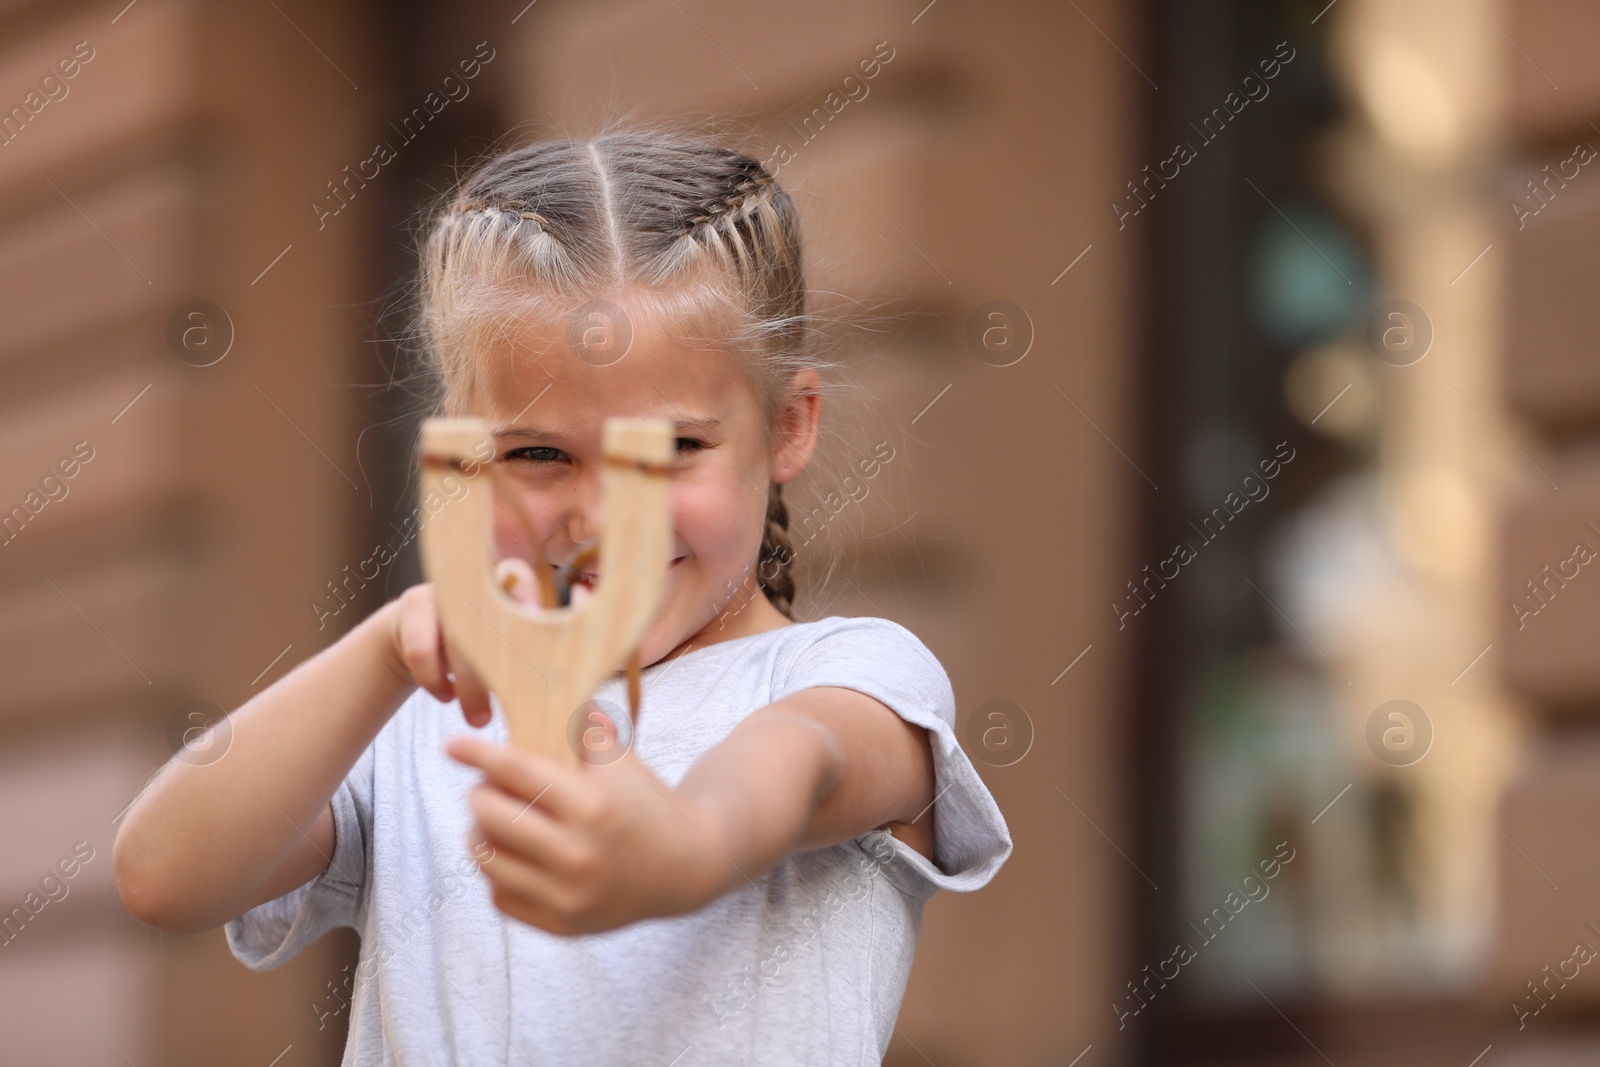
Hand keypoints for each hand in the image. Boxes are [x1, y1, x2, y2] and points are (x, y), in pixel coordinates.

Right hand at [381, 561, 560, 729]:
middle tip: (522, 712)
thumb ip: (544, 674)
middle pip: (500, 626)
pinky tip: (444, 696)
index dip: (544, 624)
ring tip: (480, 720)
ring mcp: (448, 589)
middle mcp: (482, 583)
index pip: (536, 597)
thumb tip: (585, 712)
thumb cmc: (476, 651)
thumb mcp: (510, 657)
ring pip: (462, 640)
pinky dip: (434, 680)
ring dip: (472, 687)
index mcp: (516, 589)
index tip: (550, 668)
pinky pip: (422, 648)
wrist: (415, 635)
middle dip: (508, 675)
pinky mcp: (414, 604)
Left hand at [445, 732, 737, 934]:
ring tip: (494, 819)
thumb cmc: (647, 804)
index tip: (452, 745)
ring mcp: (567, 895)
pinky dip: (497, 873)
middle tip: (488, 787)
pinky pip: (500, 897)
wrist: (685, 867)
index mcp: (592, 806)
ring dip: (480, 832)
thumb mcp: (622, 760)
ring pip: (488, 859)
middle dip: (481, 794)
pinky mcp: (561, 924)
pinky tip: (512, 855)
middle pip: (492, 816)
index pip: (516, 772)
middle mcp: (576, 854)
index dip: (479, 754)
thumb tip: (541, 695)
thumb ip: (582, 729)